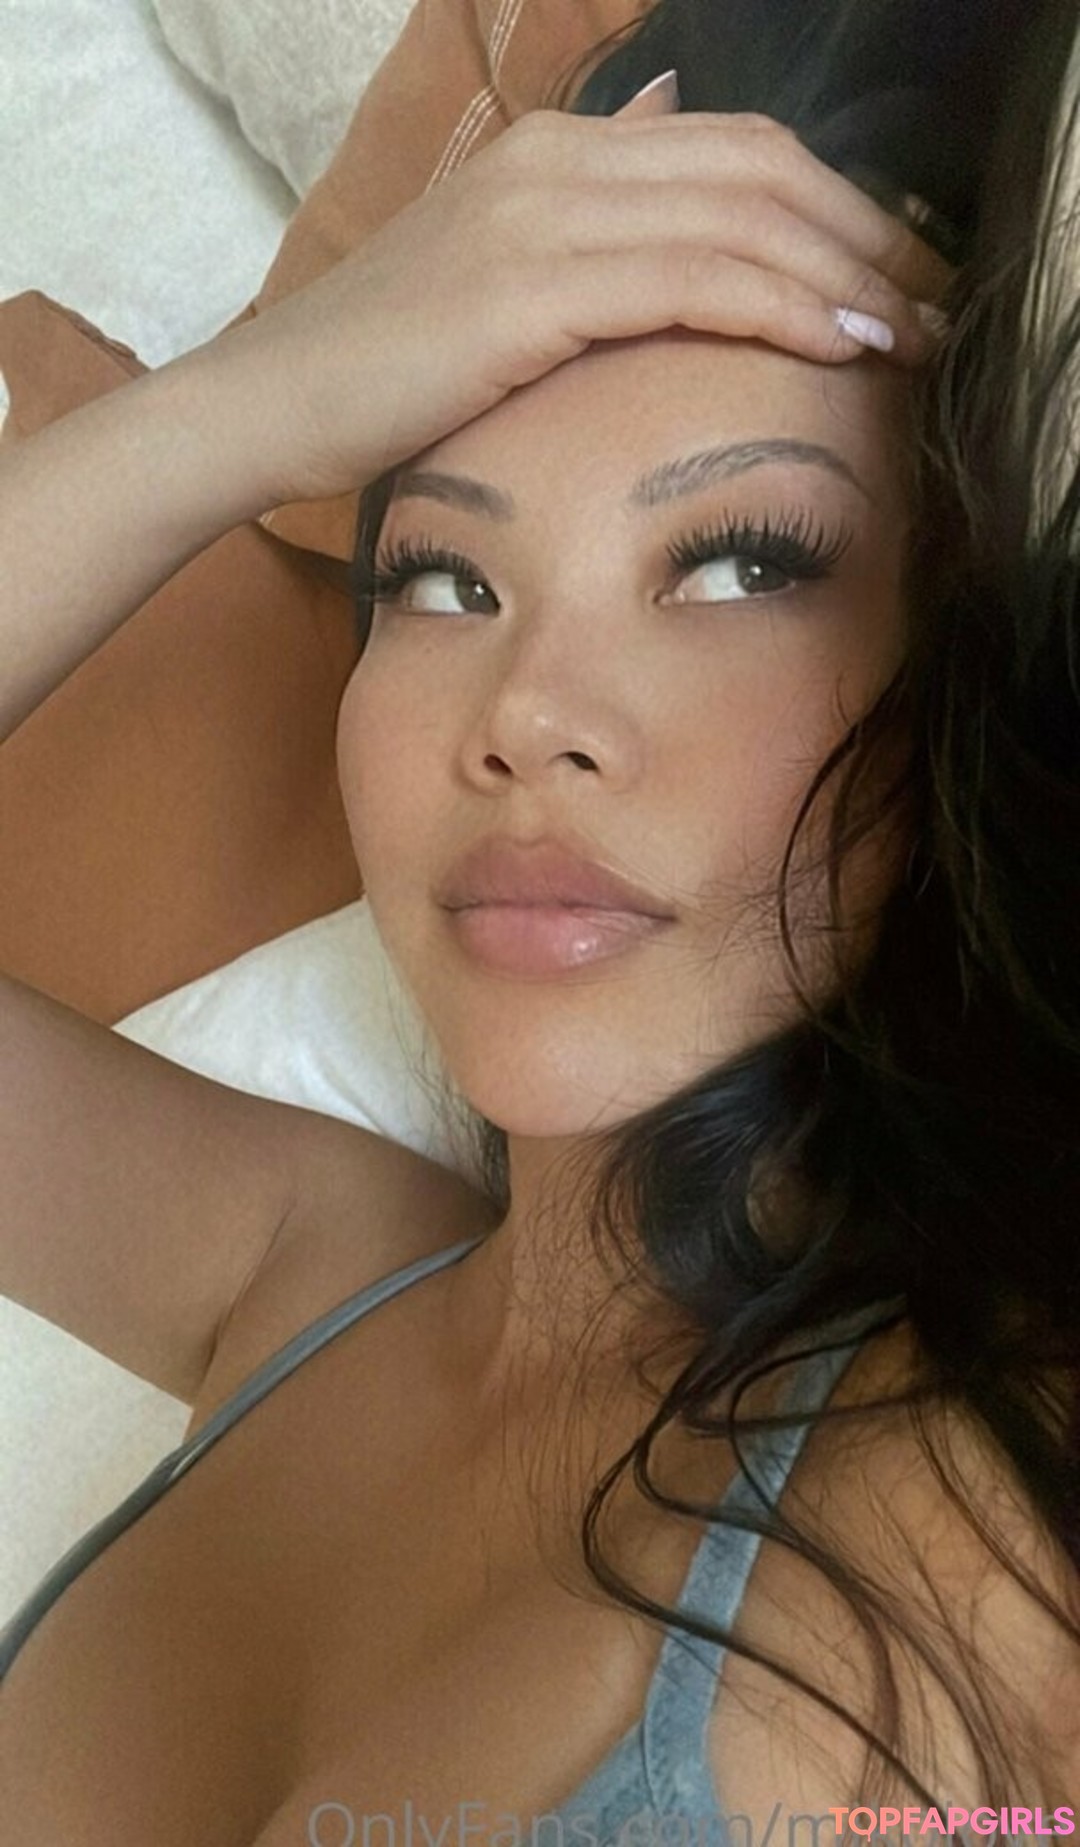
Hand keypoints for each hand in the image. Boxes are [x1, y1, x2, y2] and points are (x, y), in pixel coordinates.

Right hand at [201, 80, 953, 508]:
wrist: (273, 404)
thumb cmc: (386, 369)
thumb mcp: (498, 278)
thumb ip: (591, 230)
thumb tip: (675, 192)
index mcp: (558, 152)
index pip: (736, 152)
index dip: (834, 208)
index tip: (894, 276)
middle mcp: (560, 159)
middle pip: (760, 170)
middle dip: (862, 235)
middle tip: (930, 304)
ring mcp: (544, 214)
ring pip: (741, 218)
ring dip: (845, 276)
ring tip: (910, 335)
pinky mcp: (533, 288)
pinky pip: (694, 281)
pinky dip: (782, 307)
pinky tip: (840, 344)